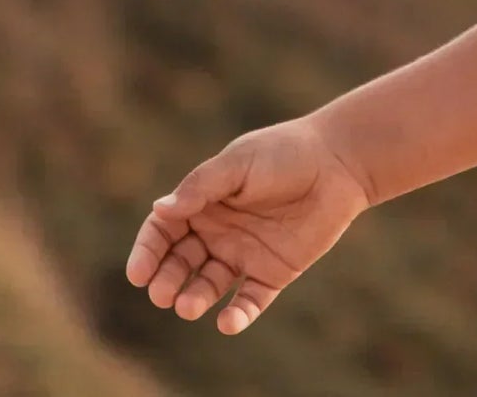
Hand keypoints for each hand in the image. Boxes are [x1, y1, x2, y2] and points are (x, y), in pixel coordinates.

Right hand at [124, 116, 371, 334]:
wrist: (339, 162)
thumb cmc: (285, 153)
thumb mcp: (240, 163)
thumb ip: (202, 186)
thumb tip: (159, 209)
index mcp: (204, 203)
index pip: (164, 231)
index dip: (148, 252)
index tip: (138, 273)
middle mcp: (218, 232)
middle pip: (180, 263)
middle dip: (167, 280)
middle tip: (162, 294)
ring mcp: (244, 254)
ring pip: (208, 285)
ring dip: (195, 298)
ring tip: (188, 306)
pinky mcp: (272, 273)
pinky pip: (249, 301)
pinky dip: (238, 315)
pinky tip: (228, 323)